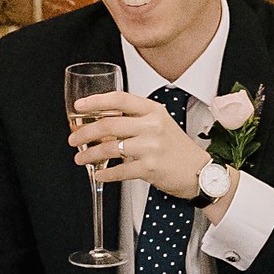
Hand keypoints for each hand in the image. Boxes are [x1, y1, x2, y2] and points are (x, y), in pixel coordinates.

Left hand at [69, 90, 204, 197]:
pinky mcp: (150, 168)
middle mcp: (152, 125)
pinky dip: (105, 173)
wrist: (201, 171)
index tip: (79, 106)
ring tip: (80, 158)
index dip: (95, 101)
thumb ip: (134, 120)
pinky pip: (119, 170)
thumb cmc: (177, 148)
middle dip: (84, 133)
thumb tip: (101, 122)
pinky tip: (99, 174)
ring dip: (89, 155)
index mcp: (153, 110)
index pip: (119, 99)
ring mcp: (151, 147)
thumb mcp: (159, 124)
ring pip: (109, 148)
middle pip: (108, 124)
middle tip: (73, 139)